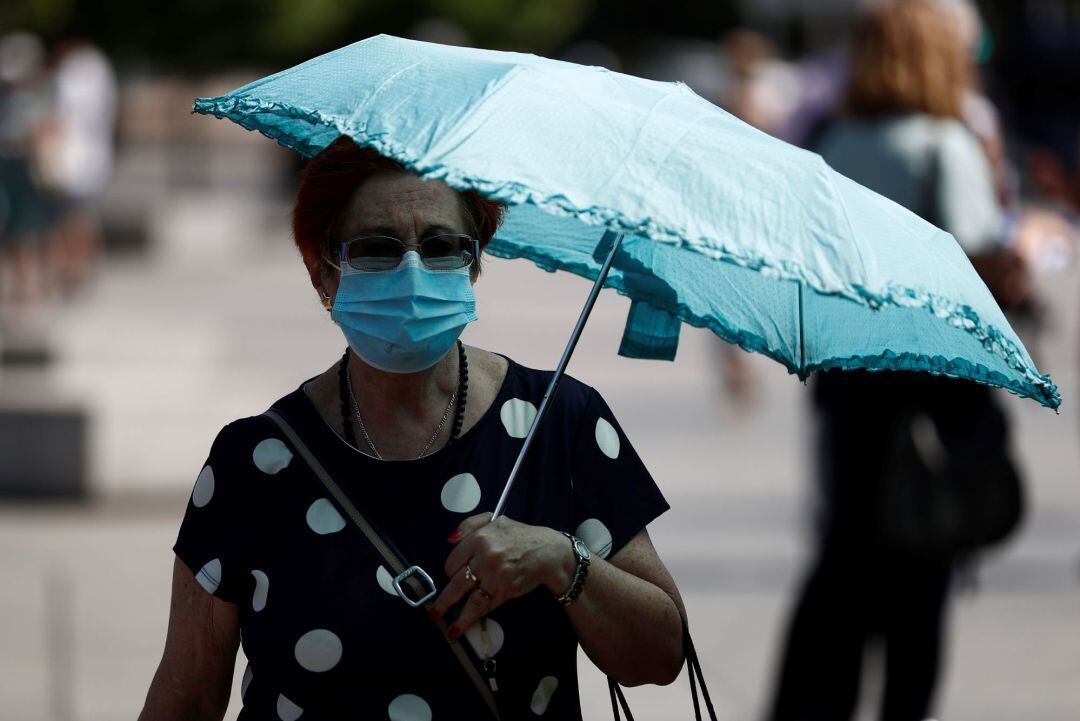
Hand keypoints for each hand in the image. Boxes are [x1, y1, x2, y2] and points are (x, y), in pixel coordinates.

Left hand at [429, 512, 572, 638]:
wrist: (548, 552)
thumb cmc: (519, 536)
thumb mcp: (495, 519)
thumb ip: (470, 525)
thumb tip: (449, 540)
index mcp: (480, 538)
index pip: (453, 560)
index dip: (450, 570)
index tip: (451, 577)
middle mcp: (486, 556)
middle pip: (457, 581)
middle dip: (444, 599)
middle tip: (434, 611)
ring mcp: (496, 575)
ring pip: (469, 598)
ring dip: (455, 614)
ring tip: (444, 625)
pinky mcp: (505, 590)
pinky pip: (484, 606)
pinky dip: (472, 618)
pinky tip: (461, 627)